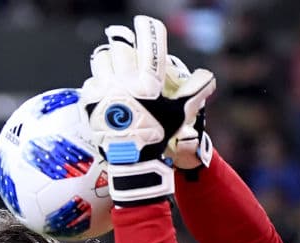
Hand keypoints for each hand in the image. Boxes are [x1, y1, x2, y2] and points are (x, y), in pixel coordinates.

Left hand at [81, 15, 214, 202]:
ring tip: (113, 63)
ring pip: (101, 59)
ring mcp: (105, 92)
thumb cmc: (158, 138)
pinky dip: (96, 81)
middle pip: (121, 47)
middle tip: (124, 41)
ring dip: (108, 58)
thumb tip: (209, 77)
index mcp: (148, 84)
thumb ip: (195, 92)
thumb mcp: (179, 115)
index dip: (149, 29)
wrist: (132, 162)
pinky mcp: (90, 103)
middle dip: (123, 41)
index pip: (151, 47)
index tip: (144, 22)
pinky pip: (90, 80)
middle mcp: (125, 83)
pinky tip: (103, 88)